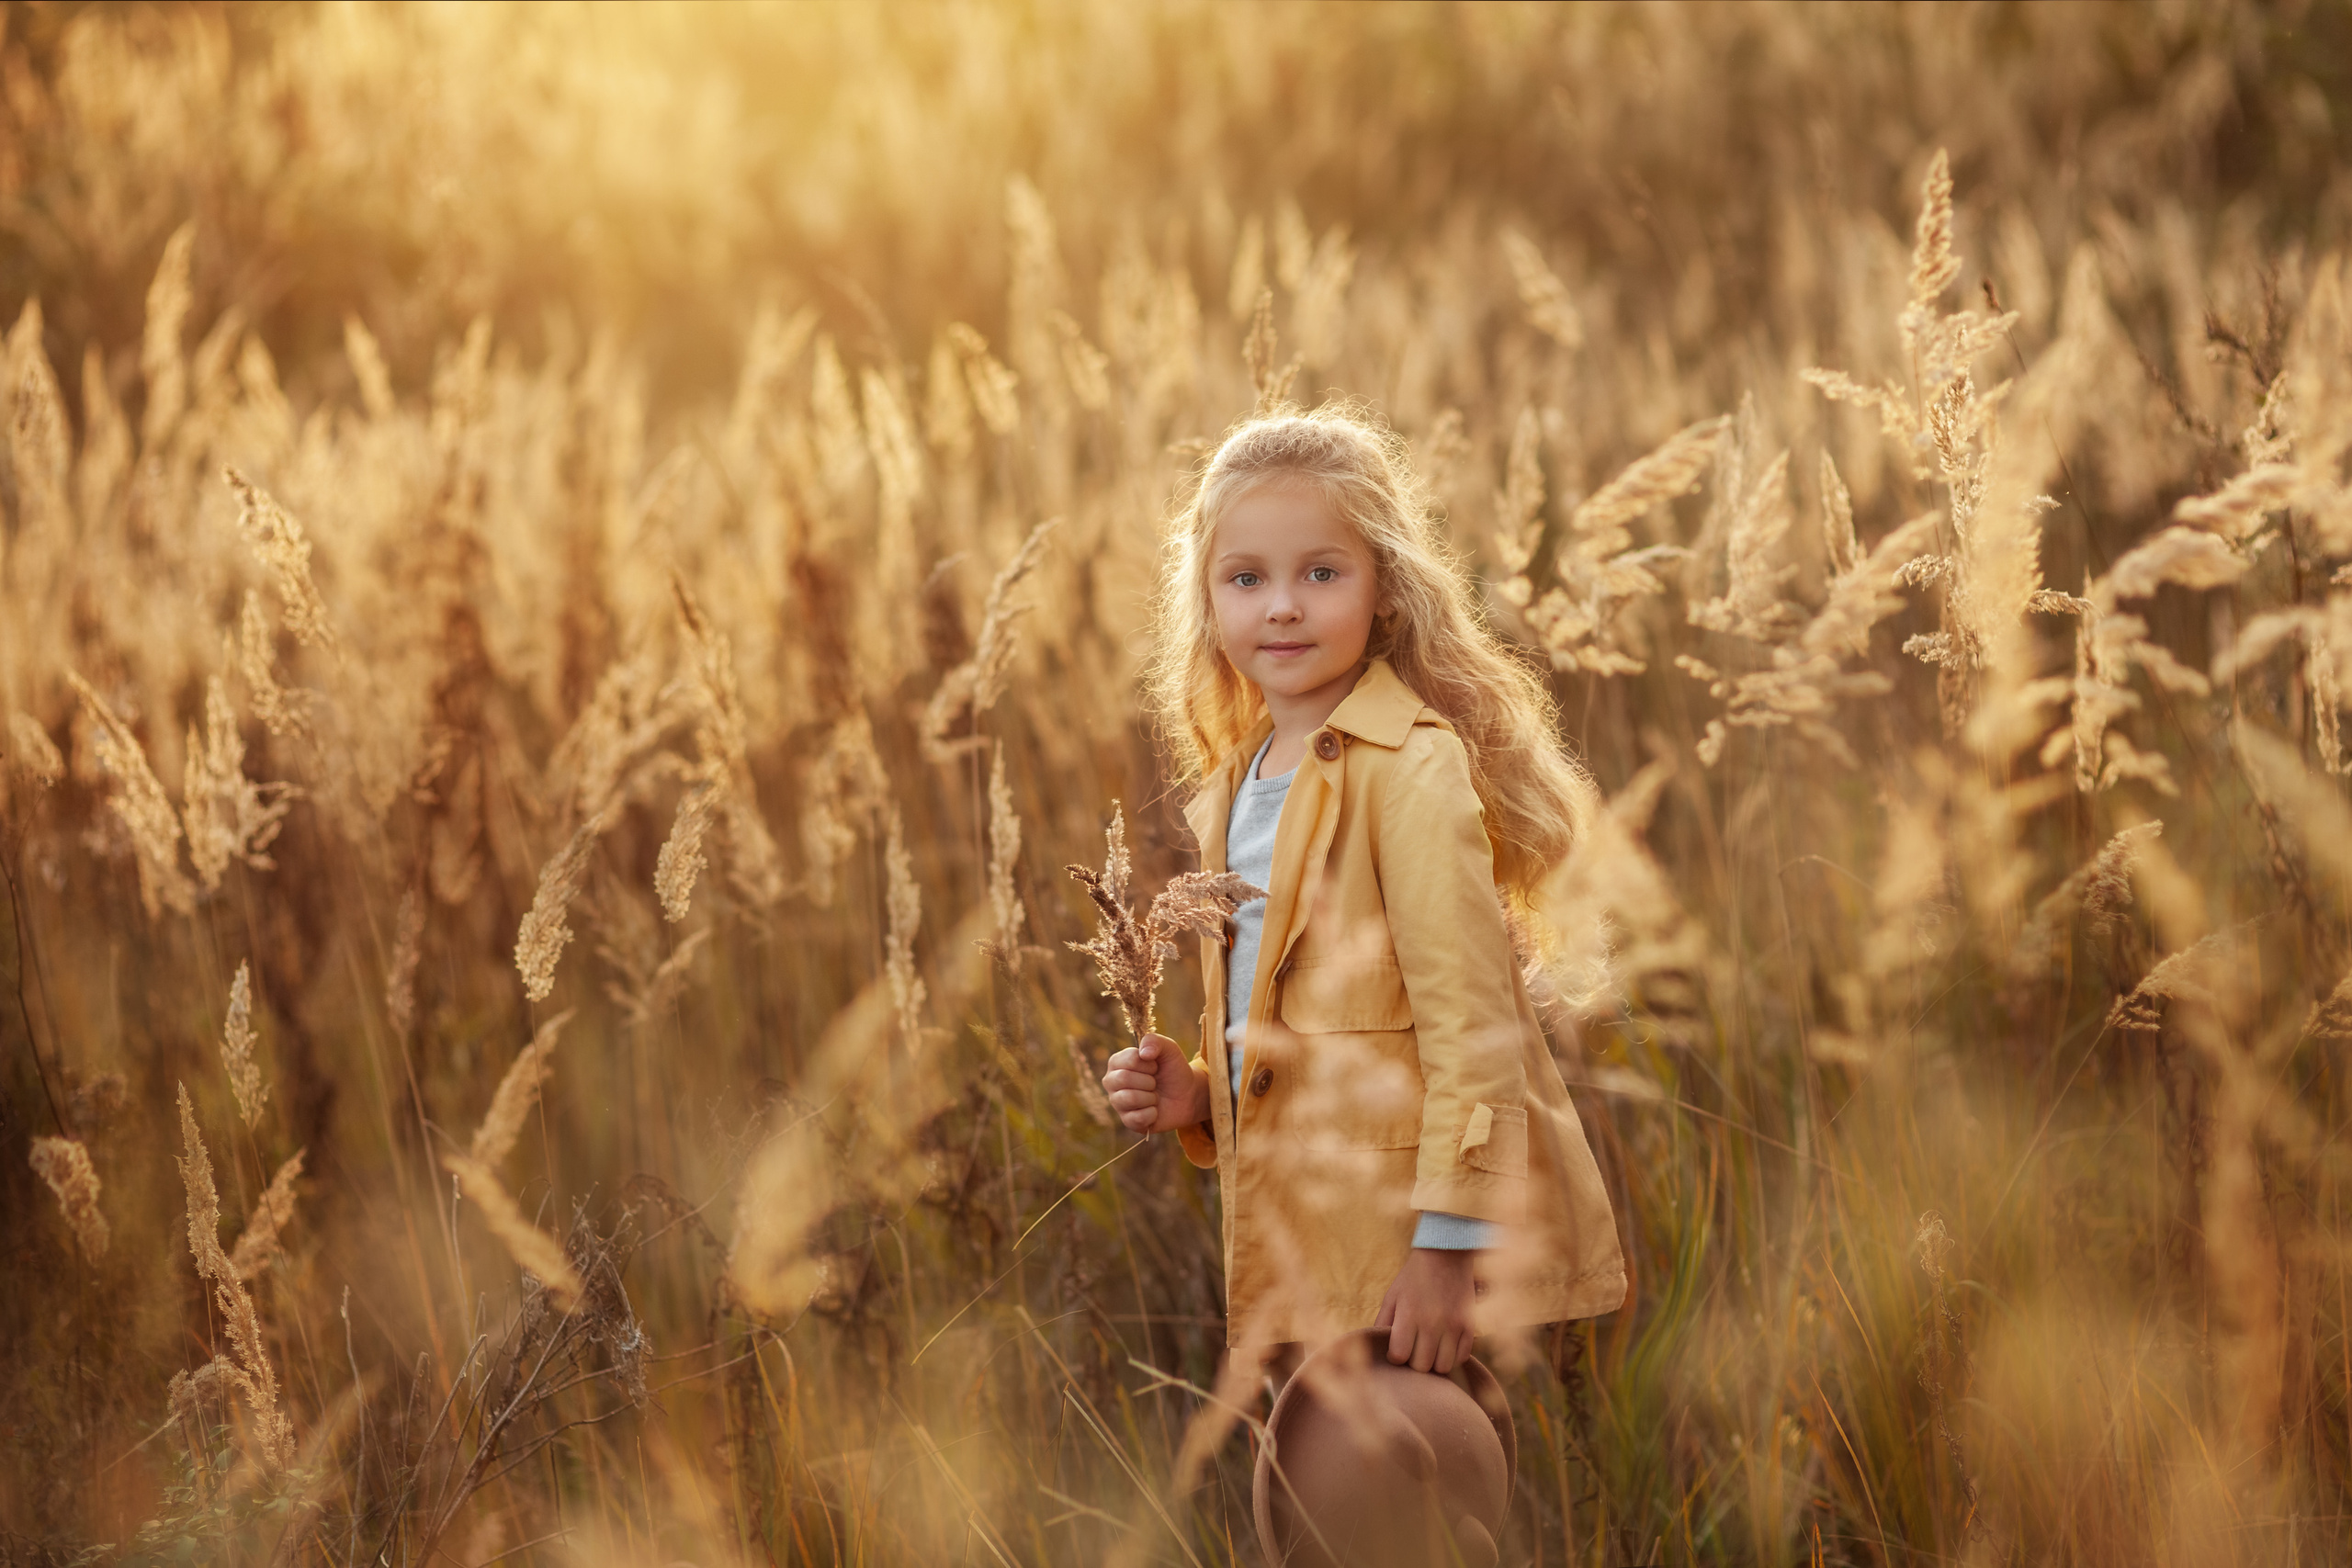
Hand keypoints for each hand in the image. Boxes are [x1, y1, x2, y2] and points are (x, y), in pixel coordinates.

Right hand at [1101, 1033, 1210, 1134]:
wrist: (1188, 1095)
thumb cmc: (1173, 1069)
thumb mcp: (1169, 1049)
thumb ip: (1155, 1041)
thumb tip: (1143, 1053)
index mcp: (1117, 1062)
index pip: (1128, 1060)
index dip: (1148, 1064)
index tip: (1155, 1066)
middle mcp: (1112, 1082)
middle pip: (1123, 1078)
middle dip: (1148, 1080)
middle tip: (1155, 1083)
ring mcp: (1118, 1103)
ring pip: (1129, 1098)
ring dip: (1151, 1097)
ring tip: (1155, 1096)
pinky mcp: (1127, 1121)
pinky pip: (1137, 1118)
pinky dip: (1153, 1114)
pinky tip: (1155, 1110)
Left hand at [1373, 1248, 1479, 1373]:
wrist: (1447, 1255)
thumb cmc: (1414, 1277)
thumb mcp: (1392, 1295)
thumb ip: (1382, 1322)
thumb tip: (1378, 1347)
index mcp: (1409, 1314)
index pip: (1400, 1356)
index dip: (1395, 1356)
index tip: (1397, 1348)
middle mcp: (1433, 1323)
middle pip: (1422, 1366)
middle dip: (1414, 1362)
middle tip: (1413, 1349)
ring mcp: (1454, 1325)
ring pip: (1443, 1367)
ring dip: (1434, 1363)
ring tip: (1429, 1350)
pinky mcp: (1470, 1325)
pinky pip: (1462, 1358)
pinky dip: (1452, 1357)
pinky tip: (1445, 1345)